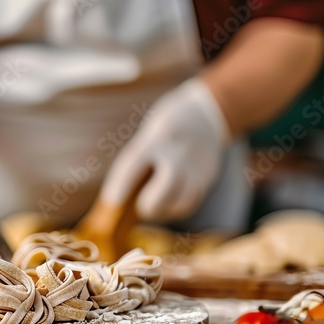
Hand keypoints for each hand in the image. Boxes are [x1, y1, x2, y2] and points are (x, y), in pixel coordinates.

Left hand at [99, 79, 229, 221]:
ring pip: (181, 203)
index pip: (134, 164)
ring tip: (154, 206)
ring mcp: (197, 167)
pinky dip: (176, 208)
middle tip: (140, 206)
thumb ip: (139, 157)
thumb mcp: (151, 131)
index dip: (121, 185)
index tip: (113, 200)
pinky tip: (168, 204)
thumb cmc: (170, 123)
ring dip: (163, 210)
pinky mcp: (208, 178)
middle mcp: (179, 153)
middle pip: (166, 188)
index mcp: (158, 137)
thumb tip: (119, 193)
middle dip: (150, 203)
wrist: (210, 112)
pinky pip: (191, 203)